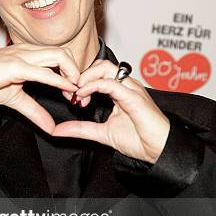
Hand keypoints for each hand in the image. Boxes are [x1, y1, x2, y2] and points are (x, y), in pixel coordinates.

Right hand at [0, 44, 79, 133]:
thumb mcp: (15, 100)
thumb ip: (34, 111)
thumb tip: (50, 127)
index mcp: (30, 55)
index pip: (60, 56)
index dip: (72, 72)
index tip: (75, 91)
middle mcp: (29, 52)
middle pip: (64, 52)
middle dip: (77, 71)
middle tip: (79, 90)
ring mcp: (23, 57)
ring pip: (58, 56)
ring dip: (72, 72)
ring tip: (75, 89)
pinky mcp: (15, 66)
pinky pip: (42, 71)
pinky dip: (58, 80)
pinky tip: (66, 88)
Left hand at [53, 59, 169, 162]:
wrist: (158, 150)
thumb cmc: (138, 140)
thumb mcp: (101, 133)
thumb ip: (80, 129)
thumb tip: (57, 130)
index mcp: (120, 91)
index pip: (98, 73)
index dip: (81, 81)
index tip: (71, 97)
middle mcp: (126, 86)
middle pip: (101, 64)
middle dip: (82, 75)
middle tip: (72, 92)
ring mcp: (131, 89)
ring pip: (105, 68)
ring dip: (86, 78)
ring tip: (78, 93)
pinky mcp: (134, 97)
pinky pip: (111, 83)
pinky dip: (93, 86)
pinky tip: (83, 95)